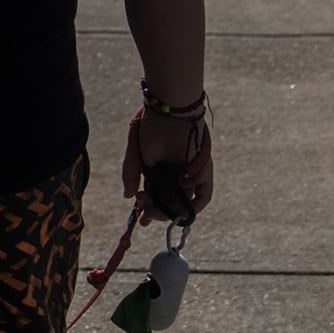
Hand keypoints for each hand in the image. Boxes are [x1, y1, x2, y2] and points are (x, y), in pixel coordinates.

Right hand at [122, 109, 212, 225]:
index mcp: (163, 170)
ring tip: (153, 208)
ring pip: (185, 203)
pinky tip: (175, 195)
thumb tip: (128, 196)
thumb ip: (131, 176)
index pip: (158, 196)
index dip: (150, 210)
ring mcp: (192, 174)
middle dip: (157, 212)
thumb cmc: (152, 129)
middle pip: (172, 203)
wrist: (169, 113)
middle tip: (144, 212)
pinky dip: (192, 202)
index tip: (141, 219)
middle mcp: (178, 175)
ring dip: (170, 211)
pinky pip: (204, 195)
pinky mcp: (204, 171)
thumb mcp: (136, 156)